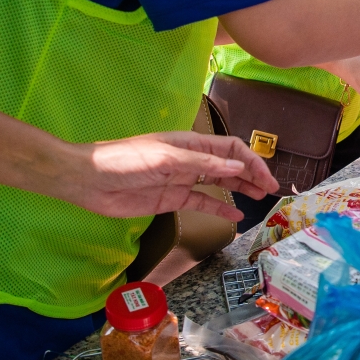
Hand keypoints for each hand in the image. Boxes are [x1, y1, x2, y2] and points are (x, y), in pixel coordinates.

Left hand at [69, 132, 277, 220]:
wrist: (89, 180)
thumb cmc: (125, 161)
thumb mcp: (166, 158)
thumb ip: (202, 164)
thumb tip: (237, 168)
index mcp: (190, 144)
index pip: (230, 150)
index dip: (251, 161)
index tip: (266, 178)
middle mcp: (189, 160)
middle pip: (228, 165)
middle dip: (251, 175)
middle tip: (270, 190)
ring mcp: (182, 180)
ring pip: (219, 183)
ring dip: (240, 189)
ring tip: (260, 198)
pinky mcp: (172, 199)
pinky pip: (202, 202)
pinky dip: (220, 208)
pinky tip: (235, 215)